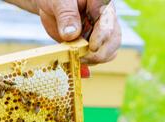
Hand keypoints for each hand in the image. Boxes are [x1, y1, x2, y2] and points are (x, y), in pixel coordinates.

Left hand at [6, 0, 121, 64]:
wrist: (50, 5)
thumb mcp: (59, 1)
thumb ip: (66, 15)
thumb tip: (71, 35)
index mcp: (101, 5)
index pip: (109, 22)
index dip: (102, 37)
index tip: (92, 47)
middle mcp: (105, 21)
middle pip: (114, 41)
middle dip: (99, 54)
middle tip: (80, 57)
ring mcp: (99, 35)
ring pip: (107, 53)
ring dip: (93, 61)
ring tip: (75, 59)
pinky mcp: (89, 47)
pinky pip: (93, 60)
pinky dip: (86, 67)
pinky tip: (79, 71)